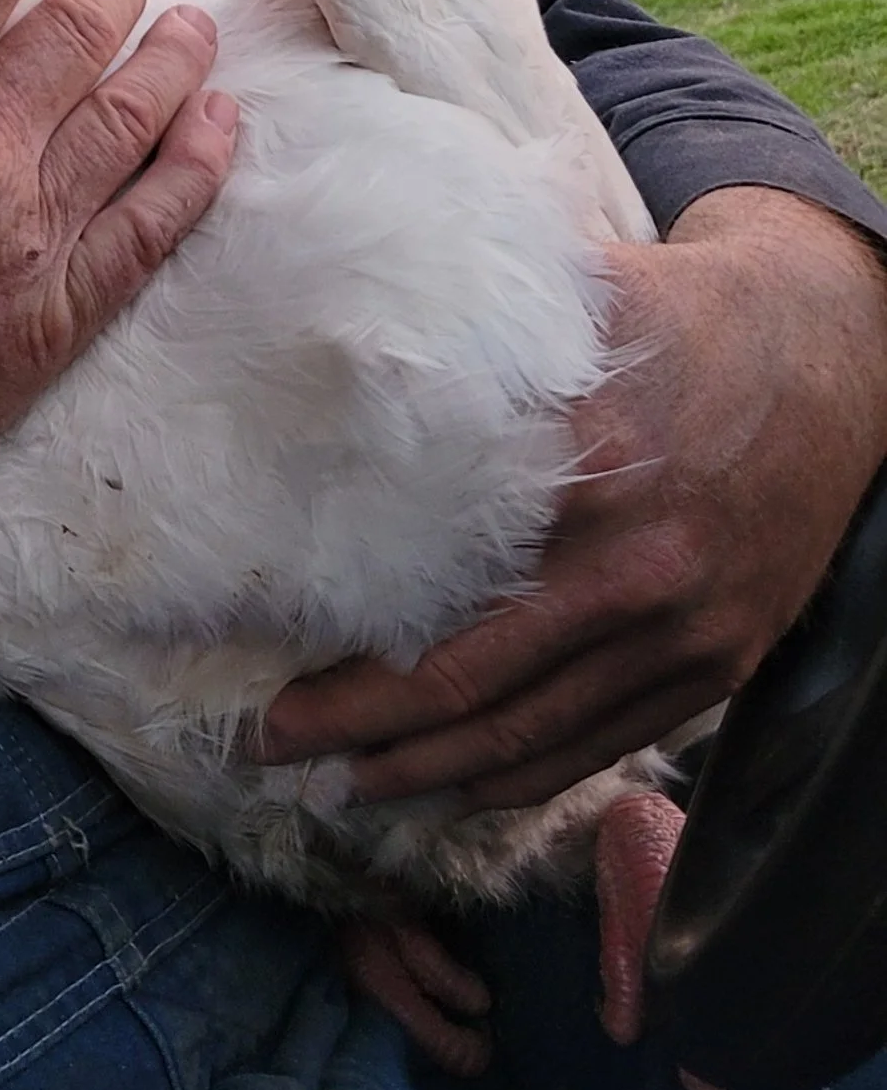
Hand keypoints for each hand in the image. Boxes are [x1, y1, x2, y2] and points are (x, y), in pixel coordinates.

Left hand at [258, 188, 886, 810]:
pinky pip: (601, 744)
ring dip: (425, 775)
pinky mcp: (720, 663)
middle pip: (467, 683)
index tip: (261, 659)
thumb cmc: (681, 320)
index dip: (343, 638)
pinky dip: (519, 778)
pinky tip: (450, 788)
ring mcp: (685, 629)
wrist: (839, 356)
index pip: (435, 585)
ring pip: (530, 735)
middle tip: (267, 748)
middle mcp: (636, 568)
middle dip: (355, 729)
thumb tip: (329, 330)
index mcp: (585, 472)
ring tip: (339, 788)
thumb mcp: (575, 301)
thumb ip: (464, 332)